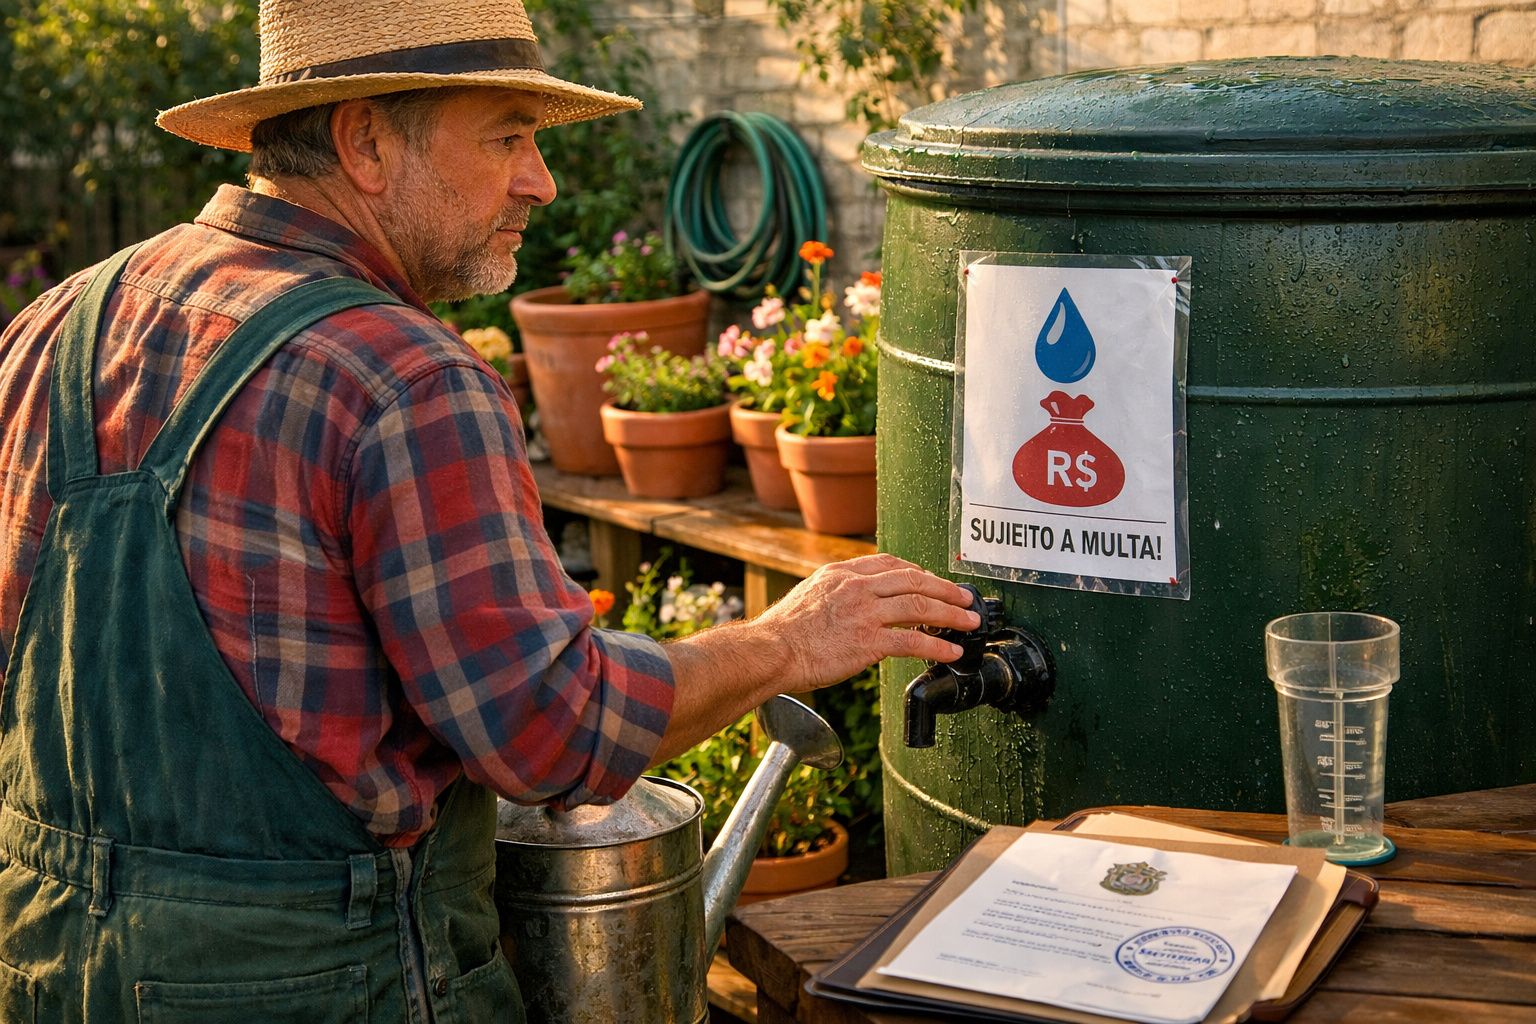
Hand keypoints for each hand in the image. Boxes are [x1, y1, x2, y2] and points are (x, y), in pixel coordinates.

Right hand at [653, 554, 979, 762]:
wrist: (770, 651)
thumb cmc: (782, 632)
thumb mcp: (809, 596)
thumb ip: (835, 593)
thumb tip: (850, 602)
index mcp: (842, 573)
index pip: (890, 563)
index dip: (918, 572)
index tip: (932, 580)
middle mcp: (856, 587)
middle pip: (913, 580)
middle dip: (945, 589)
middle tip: (966, 598)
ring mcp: (864, 613)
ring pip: (920, 605)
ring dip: (951, 614)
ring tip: (970, 622)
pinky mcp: (868, 642)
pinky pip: (913, 641)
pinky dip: (937, 646)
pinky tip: (951, 652)